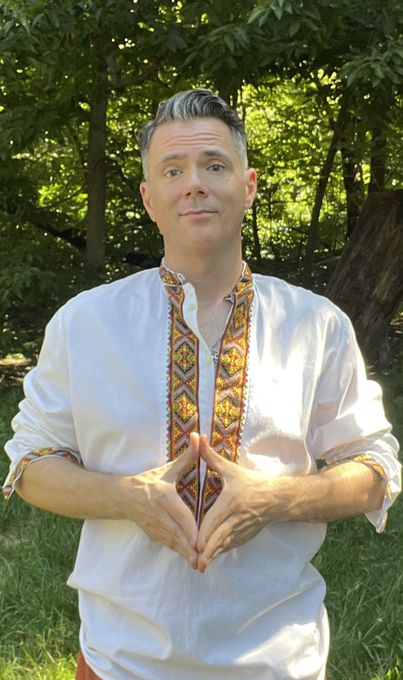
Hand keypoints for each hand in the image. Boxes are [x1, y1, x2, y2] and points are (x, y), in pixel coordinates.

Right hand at [130, 432, 199, 567]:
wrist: (123, 497)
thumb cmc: (148, 481)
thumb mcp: (167, 470)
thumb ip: (187, 457)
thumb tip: (199, 437)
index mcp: (164, 498)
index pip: (181, 516)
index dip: (191, 530)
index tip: (202, 540)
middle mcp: (160, 515)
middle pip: (177, 535)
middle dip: (190, 548)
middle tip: (204, 559)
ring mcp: (155, 528)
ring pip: (174, 544)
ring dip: (186, 554)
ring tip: (200, 564)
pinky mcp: (154, 536)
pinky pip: (169, 546)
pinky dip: (180, 552)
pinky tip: (192, 559)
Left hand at [196, 435, 274, 571]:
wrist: (278, 497)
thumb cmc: (252, 482)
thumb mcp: (232, 470)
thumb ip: (211, 457)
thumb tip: (198, 439)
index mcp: (231, 503)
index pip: (215, 521)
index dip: (205, 534)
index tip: (195, 545)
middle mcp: (237, 519)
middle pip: (220, 538)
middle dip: (208, 551)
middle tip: (195, 562)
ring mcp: (243, 530)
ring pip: (225, 545)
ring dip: (213, 555)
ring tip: (200, 566)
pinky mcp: (246, 536)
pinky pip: (231, 546)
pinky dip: (221, 552)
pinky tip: (212, 557)